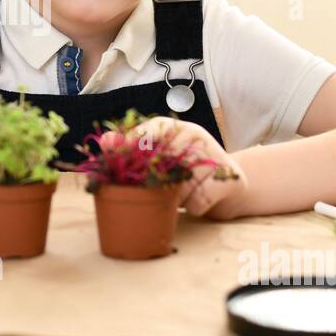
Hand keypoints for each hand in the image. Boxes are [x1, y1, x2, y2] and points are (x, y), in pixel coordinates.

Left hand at [102, 116, 248, 219]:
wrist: (231, 185)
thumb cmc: (185, 172)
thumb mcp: (160, 158)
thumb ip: (132, 152)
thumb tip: (104, 142)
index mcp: (174, 127)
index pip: (148, 132)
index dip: (130, 146)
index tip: (117, 162)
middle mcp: (194, 134)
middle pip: (161, 165)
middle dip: (152, 185)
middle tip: (154, 191)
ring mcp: (214, 154)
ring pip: (178, 188)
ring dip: (174, 200)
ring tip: (181, 194)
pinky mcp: (229, 178)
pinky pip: (197, 203)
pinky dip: (193, 208)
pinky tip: (199, 200)